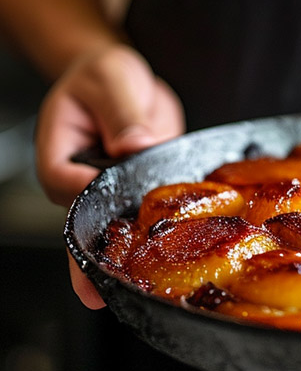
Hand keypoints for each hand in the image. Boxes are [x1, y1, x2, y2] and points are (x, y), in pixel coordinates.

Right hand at [35, 43, 184, 306]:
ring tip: (136, 288)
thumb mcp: (111, 80)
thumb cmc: (102, 75)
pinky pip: (147, 215)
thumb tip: (135, 143)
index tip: (117, 195)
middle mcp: (82, 180)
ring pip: (116, 229)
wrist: (122, 79)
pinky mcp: (140, 189)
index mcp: (61, 155)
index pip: (70, 183)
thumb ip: (122, 112)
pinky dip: (158, 233)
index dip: (92, 193)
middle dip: (91, 261)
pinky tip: (169, 258)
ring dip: (126, 256)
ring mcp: (112, 189)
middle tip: (99, 295)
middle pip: (83, 225)